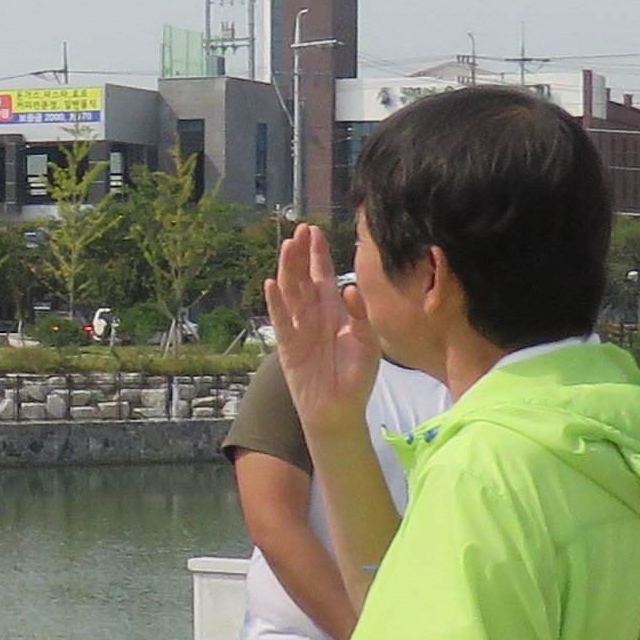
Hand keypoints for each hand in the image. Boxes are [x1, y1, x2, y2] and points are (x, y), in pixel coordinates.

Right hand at [266, 220, 379, 437]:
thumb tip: (348, 288)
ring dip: (287, 270)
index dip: (318, 255)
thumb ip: (359, 316)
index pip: (323, 276)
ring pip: (290, 292)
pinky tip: (271, 283)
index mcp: (334, 311)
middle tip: (299, 230)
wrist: (339, 409)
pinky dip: (275, 302)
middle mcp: (314, 315)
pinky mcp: (288, 345)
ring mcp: (298, 328)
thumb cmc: (356, 377)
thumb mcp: (368, 343)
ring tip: (287, 246)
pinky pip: (280, 319)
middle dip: (301, 254)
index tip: (315, 231)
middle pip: (303, 278)